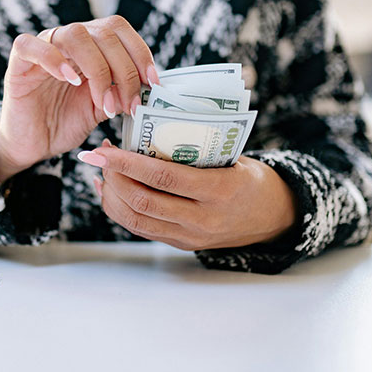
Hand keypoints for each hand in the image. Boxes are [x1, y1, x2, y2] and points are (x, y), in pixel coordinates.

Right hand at [0, 16, 158, 184]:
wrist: (32, 144)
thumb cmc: (64, 123)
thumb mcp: (101, 109)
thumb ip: (121, 94)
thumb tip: (149, 88)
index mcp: (90, 47)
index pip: (118, 30)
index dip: (139, 51)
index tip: (152, 83)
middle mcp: (68, 41)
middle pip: (103, 33)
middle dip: (124, 69)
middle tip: (129, 104)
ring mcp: (42, 49)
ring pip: (75, 34)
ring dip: (98, 69)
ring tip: (102, 102)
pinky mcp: (18, 64)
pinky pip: (29, 45)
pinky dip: (52, 58)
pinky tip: (70, 80)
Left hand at [79, 141, 296, 250]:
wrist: (272, 217)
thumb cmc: (248, 178)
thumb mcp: (231, 157)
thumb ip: (194, 149)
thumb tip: (147, 127)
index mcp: (218, 191)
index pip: (163, 178)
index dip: (128, 164)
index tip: (104, 149)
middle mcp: (202, 219)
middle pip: (143, 203)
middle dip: (112, 178)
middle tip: (99, 156)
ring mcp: (190, 236)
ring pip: (136, 221)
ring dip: (111, 195)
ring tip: (102, 172)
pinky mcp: (180, 244)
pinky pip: (141, 229)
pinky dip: (119, 210)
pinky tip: (109, 191)